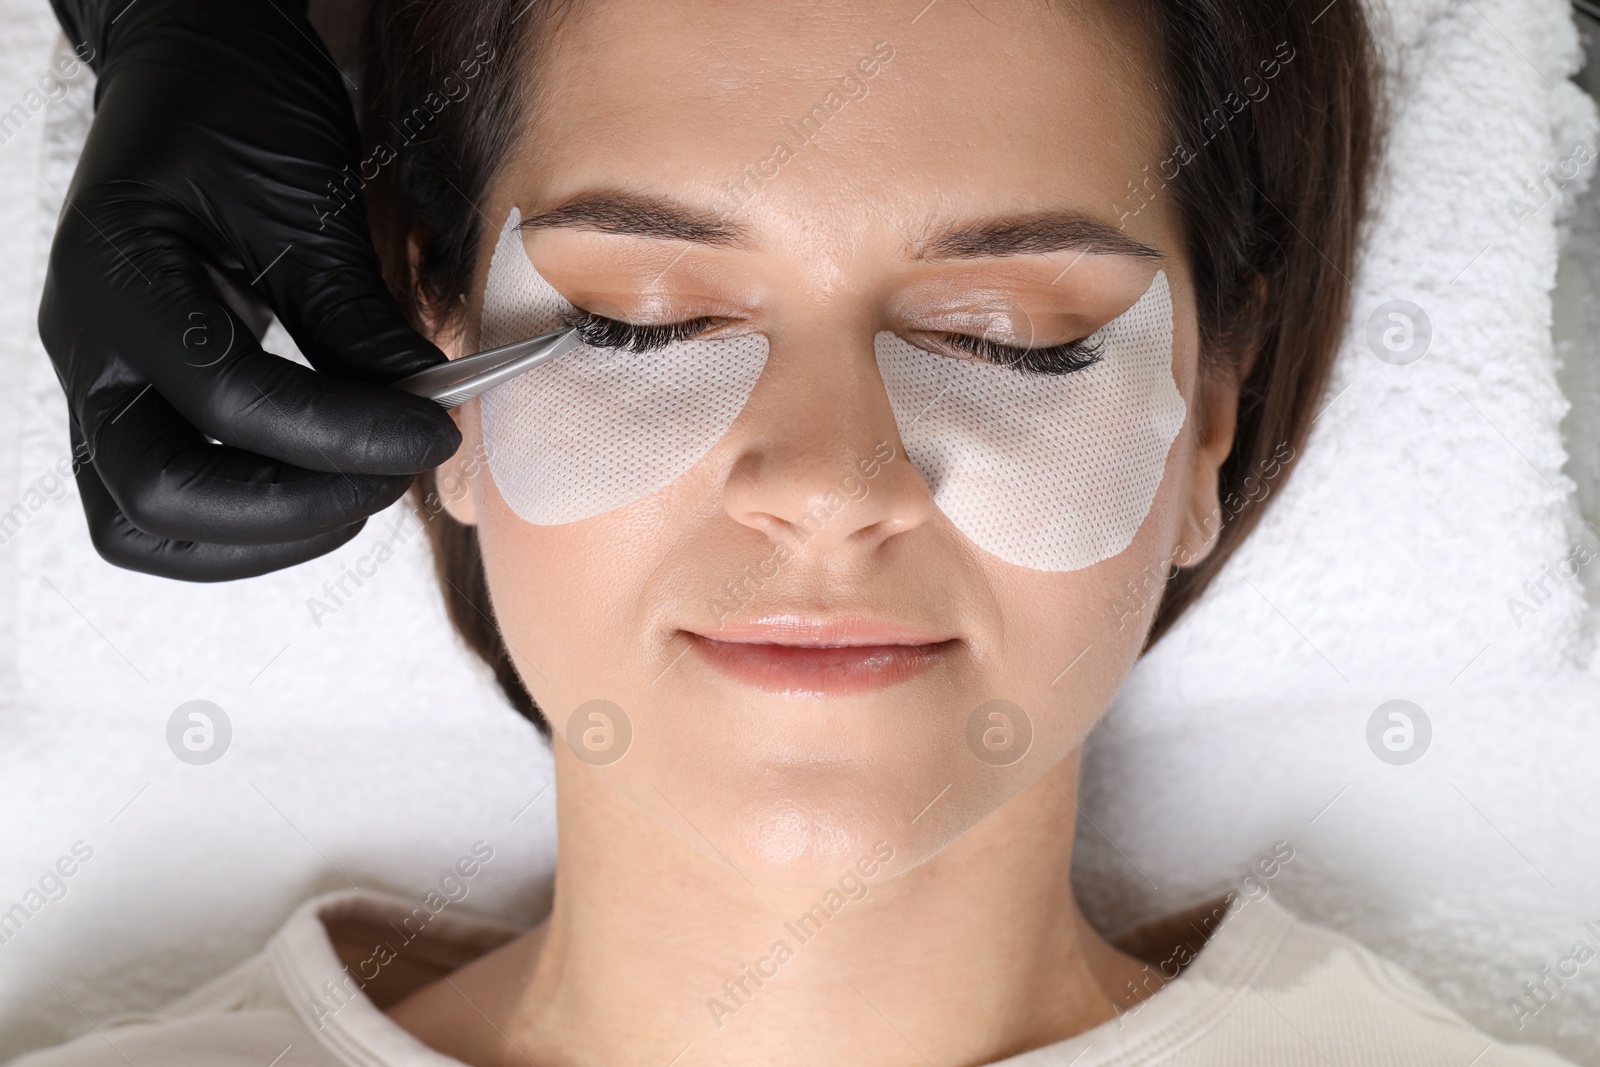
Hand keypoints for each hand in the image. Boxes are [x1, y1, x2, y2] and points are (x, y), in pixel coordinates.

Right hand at [39, 0, 460, 580]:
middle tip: (392, 473)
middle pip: (159, 495)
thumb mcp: (306, 201)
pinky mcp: (131, 399)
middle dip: (296, 506)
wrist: (191, 62)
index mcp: (120, 277)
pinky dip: (242, 523)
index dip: (346, 433)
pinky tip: (320, 487)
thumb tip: (429, 409)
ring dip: (265, 534)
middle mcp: (88, 345)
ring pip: (146, 525)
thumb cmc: (237, 106)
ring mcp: (99, 380)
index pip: (227, 401)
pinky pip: (159, 504)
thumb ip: (357, 316)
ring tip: (361, 488)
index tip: (436, 431)